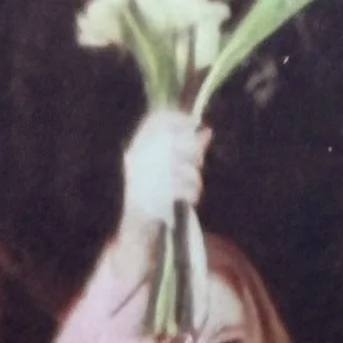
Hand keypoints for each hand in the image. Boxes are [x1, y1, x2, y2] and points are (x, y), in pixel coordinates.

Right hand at [120, 109, 209, 236]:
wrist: (137, 224)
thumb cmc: (155, 190)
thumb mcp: (166, 166)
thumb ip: (186, 147)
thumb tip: (207, 131)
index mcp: (135, 149)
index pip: (153, 122)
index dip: (176, 118)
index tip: (194, 121)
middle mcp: (135, 161)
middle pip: (171, 144)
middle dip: (191, 151)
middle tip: (199, 160)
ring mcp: (141, 180)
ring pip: (179, 168)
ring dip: (193, 176)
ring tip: (195, 183)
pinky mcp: (150, 199)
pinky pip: (181, 190)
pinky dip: (191, 193)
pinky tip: (192, 197)